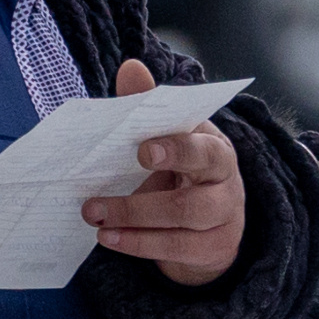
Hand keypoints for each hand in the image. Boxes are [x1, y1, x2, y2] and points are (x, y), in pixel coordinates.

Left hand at [84, 58, 244, 285]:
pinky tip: (111, 239)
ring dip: (133, 225)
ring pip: (183, 226)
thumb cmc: (182, 167)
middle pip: (192, 199)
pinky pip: (178, 250)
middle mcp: (226, 184)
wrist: (213, 217)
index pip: (202, 148)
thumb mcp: (168, 137)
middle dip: (139, 204)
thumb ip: (148, 105)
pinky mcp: (215, 249)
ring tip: (94, 221)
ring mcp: (224, 220)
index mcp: (214, 148)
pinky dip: (140, 245)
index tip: (142, 151)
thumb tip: (131, 67)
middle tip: (92, 204)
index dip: (176, 149)